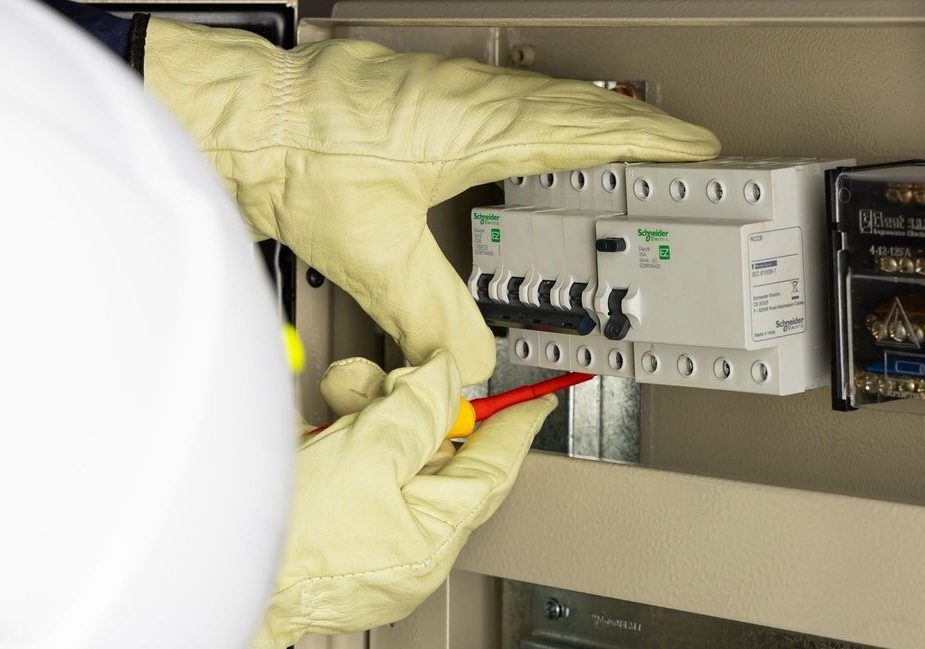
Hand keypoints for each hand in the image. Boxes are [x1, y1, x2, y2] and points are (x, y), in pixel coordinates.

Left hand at [143, 19, 720, 384]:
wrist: (236, 117)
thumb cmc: (290, 157)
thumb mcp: (372, 251)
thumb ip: (430, 314)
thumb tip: (467, 359)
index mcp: (473, 125)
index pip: (583, 132)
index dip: (644, 142)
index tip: (690, 146)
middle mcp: (465, 95)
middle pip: (574, 106)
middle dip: (632, 125)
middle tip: (674, 142)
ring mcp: (440, 86)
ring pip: (539, 97)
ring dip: (587, 117)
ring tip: (620, 137)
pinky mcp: (414, 91)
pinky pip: (501, 96)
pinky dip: (536, 115)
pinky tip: (528, 133)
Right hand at [251, 351, 554, 646]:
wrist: (211, 566)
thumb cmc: (289, 545)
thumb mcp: (367, 457)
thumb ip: (416, 412)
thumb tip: (444, 381)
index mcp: (433, 533)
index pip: (492, 468)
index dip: (512, 426)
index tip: (534, 402)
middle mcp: (405, 535)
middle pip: (432, 449)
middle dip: (410, 405)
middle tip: (388, 387)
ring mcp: (366, 527)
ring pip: (386, 449)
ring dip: (364, 413)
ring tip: (338, 406)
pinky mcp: (329, 515)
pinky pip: (351, 464)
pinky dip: (337, 436)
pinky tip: (316, 430)